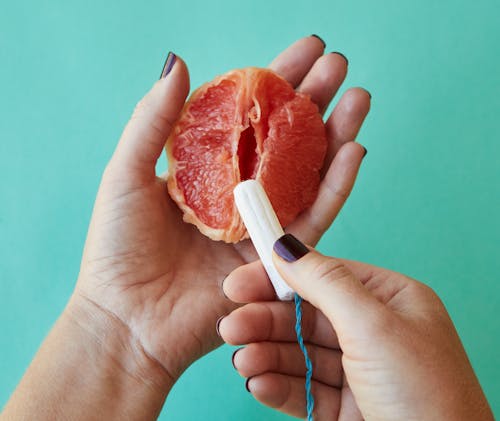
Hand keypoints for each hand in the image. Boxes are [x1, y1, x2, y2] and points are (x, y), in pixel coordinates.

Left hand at [74, 36, 370, 388]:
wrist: (128, 319)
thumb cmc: (118, 248)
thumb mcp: (127, 173)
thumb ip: (154, 120)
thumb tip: (179, 62)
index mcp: (208, 168)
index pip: (251, 115)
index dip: (279, 80)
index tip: (307, 49)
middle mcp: (239, 192)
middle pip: (287, 140)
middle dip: (316, 101)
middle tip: (340, 66)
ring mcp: (261, 224)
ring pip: (310, 174)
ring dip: (337, 136)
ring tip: (357, 99)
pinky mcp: (276, 257)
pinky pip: (314, 217)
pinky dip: (336, 186)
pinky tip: (353, 151)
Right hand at [220, 235, 493, 419]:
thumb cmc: (425, 394)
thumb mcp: (372, 325)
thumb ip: (325, 283)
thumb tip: (285, 246)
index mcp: (390, 301)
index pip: (322, 277)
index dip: (278, 277)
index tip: (238, 283)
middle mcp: (374, 332)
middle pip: (305, 317)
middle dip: (266, 321)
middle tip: (231, 326)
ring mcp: (358, 372)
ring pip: (300, 354)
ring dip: (267, 355)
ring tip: (242, 361)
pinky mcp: (345, 408)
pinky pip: (304, 390)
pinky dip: (279, 386)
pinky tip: (259, 384)